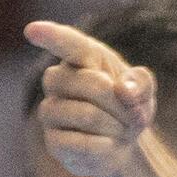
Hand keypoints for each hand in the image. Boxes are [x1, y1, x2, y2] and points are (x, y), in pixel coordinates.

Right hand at [23, 20, 157, 176]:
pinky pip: (82, 143)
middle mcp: (57, 79)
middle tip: (134, 116)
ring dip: (117, 126)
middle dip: (122, 104)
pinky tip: (110, 145)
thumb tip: (123, 90)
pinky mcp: (53, 141)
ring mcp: (50, 110)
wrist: (121, 144)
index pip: (64, 42)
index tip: (33, 30)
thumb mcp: (143, 91)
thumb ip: (140, 83)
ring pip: (89, 115)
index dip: (50, 35)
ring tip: (122, 130)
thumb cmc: (127, 107)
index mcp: (80, 57)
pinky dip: (107, 146)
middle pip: (93, 84)